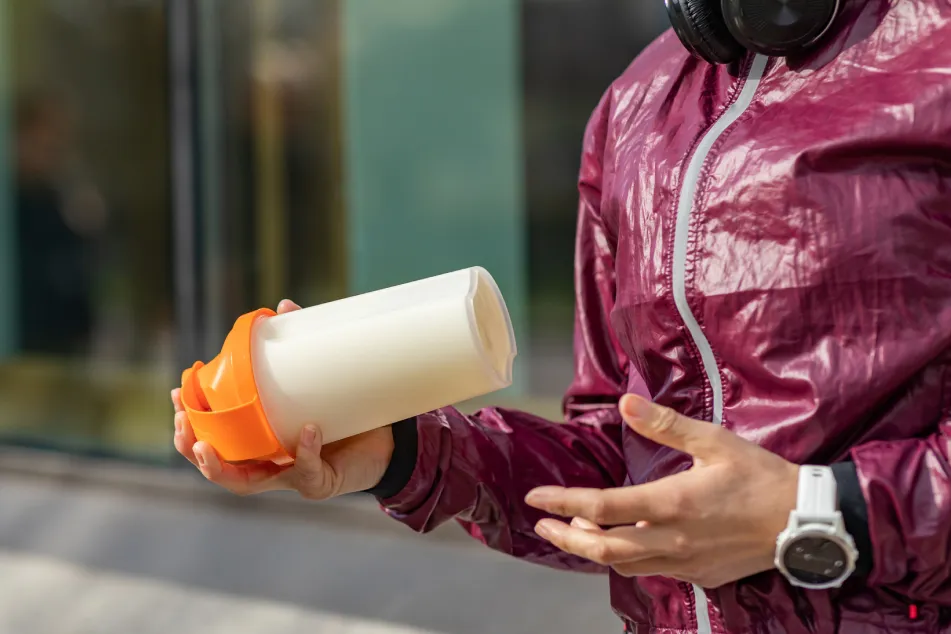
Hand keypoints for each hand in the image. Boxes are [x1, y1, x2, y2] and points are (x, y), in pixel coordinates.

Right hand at [172, 299, 395, 499]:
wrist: (388, 444)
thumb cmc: (345, 413)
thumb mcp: (317, 381)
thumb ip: (300, 347)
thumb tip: (283, 305)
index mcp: (259, 441)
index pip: (212, 436)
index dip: (189, 421)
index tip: (178, 393)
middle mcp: (267, 465)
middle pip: (216, 466)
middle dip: (192, 447)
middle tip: (182, 423)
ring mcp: (289, 478)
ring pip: (244, 483)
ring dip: (220, 467)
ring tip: (207, 445)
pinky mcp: (317, 485)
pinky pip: (307, 470)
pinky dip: (305, 451)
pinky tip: (308, 430)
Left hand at [525, 394, 798, 587]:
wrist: (804, 522)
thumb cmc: (760, 477)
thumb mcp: (714, 442)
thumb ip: (665, 425)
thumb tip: (626, 402)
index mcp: (670, 503)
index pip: (599, 508)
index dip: (562, 502)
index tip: (535, 497)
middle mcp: (671, 540)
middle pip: (601, 548)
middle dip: (565, 538)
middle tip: (542, 524)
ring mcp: (685, 564)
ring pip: (623, 565)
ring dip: (594, 550)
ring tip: (578, 530)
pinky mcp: (699, 577)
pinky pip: (651, 572)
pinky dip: (627, 558)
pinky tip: (625, 541)